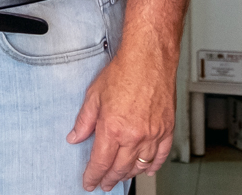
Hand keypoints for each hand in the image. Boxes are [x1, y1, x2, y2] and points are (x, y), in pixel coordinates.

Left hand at [67, 47, 174, 189]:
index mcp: (113, 128)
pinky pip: (160, 155)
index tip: (89, 182)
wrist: (149, 59)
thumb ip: (84, 120)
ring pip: (140, 165)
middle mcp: (134, 135)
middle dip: (110, 179)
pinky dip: (153, 166)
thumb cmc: (123, 72)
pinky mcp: (166, 130)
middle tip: (104, 184)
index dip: (93, 175)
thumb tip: (75, 136)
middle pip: (120, 168)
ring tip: (120, 177)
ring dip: (129, 175)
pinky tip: (147, 170)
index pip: (101, 162)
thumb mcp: (94, 95)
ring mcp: (152, 134)